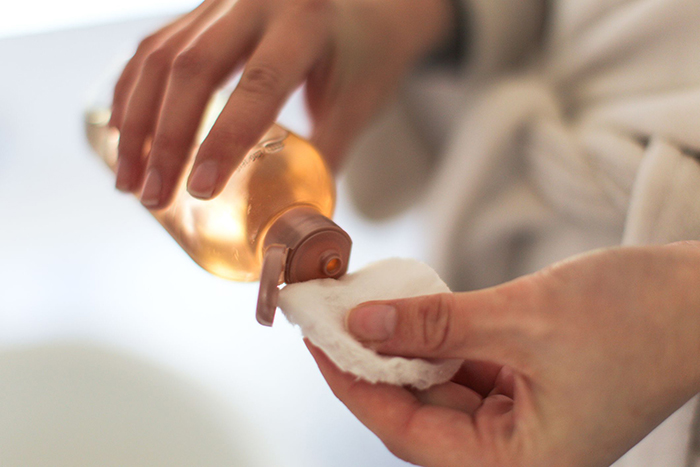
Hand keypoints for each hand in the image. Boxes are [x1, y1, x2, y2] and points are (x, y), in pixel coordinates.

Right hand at [110, 0, 451, 208]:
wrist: (364, 7)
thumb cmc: (365, 55)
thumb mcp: (357, 104)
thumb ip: (326, 157)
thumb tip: (298, 220)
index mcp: (305, 23)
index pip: (257, 85)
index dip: (224, 140)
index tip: (200, 190)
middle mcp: (256, 2)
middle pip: (193, 69)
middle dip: (166, 139)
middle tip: (154, 196)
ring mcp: (222, 2)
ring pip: (162, 58)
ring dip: (136, 122)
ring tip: (131, 180)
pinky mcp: (202, 11)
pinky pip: (154, 47)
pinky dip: (132, 92)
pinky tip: (123, 134)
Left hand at [308, 242, 699, 466]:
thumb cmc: (636, 318)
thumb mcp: (520, 318)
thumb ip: (435, 326)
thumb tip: (364, 325)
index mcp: (519, 463)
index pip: (407, 431)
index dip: (353, 384)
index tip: (317, 344)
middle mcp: (518, 453)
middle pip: (419, 413)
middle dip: (374, 365)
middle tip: (332, 323)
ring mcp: (524, 422)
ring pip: (439, 391)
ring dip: (403, 352)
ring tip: (365, 314)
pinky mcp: (529, 389)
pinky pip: (465, 372)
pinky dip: (437, 344)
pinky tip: (414, 318)